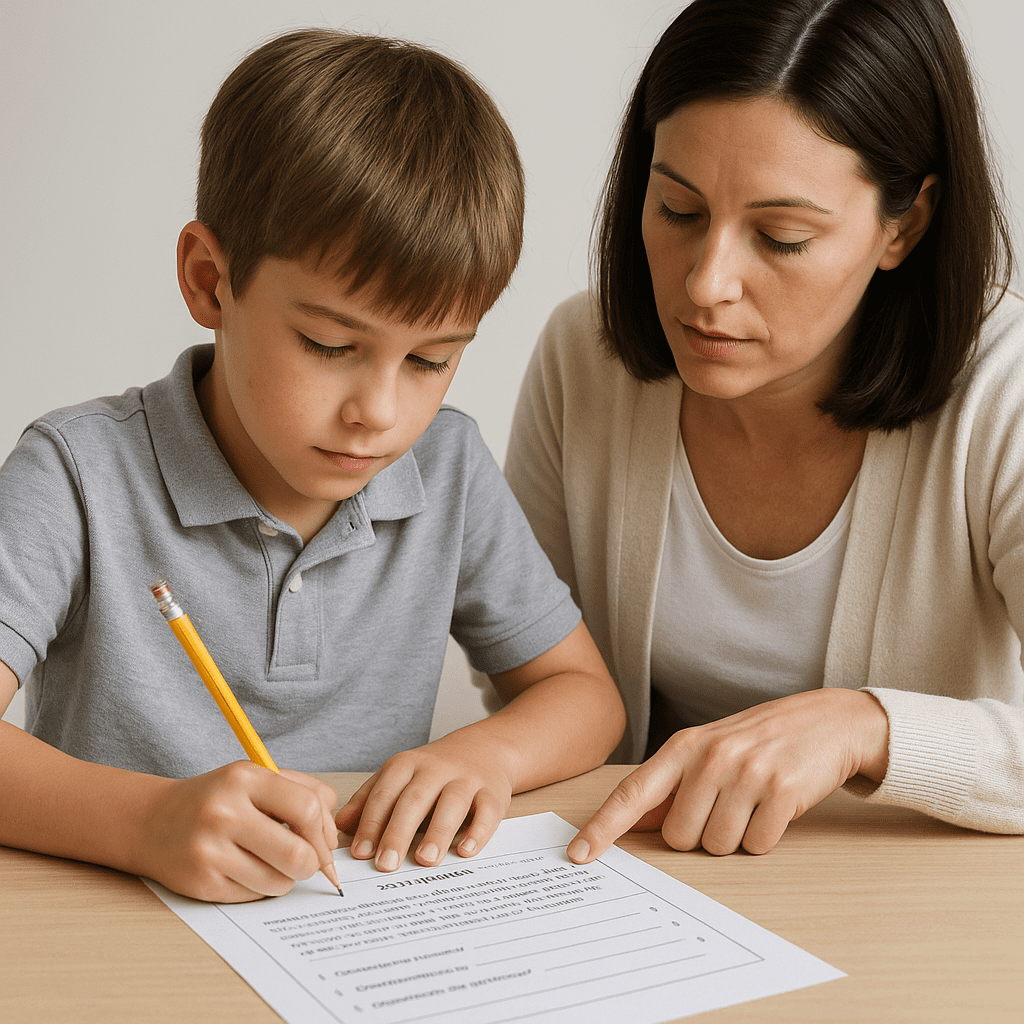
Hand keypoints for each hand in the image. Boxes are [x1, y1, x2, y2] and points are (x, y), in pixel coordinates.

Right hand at [140, 761, 338, 902]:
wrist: (151, 821)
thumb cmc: (218, 799)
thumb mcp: (257, 778)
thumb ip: (303, 793)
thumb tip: (332, 836)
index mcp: (244, 778)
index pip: (307, 808)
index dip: (324, 831)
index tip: (323, 843)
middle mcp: (224, 813)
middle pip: (298, 854)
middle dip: (311, 863)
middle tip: (305, 860)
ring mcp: (210, 850)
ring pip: (280, 882)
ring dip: (284, 877)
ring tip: (268, 860)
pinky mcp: (201, 883)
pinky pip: (255, 896)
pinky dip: (260, 887)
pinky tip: (243, 869)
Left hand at [335, 732, 513, 871]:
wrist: (484, 748)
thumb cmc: (434, 770)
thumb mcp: (399, 775)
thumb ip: (370, 798)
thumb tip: (340, 825)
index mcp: (408, 765)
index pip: (385, 793)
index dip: (371, 823)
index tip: (360, 853)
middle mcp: (436, 769)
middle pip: (415, 799)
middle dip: (398, 832)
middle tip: (386, 864)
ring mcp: (466, 780)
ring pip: (452, 803)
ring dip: (438, 832)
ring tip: (424, 859)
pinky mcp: (493, 793)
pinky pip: (487, 811)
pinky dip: (479, 831)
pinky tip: (467, 850)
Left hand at [567, 689, 888, 861]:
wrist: (827, 721)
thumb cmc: (758, 740)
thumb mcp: (708, 751)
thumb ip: (669, 787)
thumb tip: (631, 824)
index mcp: (684, 746)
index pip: (632, 793)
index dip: (603, 827)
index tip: (578, 854)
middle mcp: (710, 757)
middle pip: (679, 836)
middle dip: (699, 834)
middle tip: (725, 806)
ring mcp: (747, 773)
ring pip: (717, 846)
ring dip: (734, 837)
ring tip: (751, 803)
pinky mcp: (783, 792)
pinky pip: (757, 845)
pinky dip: (764, 837)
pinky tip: (774, 808)